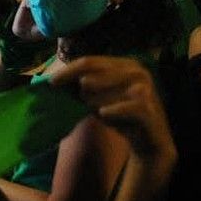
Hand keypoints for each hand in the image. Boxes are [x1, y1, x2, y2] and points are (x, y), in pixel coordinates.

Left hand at [50, 56, 175, 163]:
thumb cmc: (119, 115)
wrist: (148, 139)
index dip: (68, 71)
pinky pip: (113, 110)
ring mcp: (144, 87)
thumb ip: (81, 86)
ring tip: (103, 111)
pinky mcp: (147, 106)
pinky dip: (107, 114)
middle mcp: (136, 70)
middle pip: (91, 76)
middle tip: (86, 104)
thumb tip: (54, 79)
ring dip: (95, 106)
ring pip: (99, 95)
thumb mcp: (98, 98)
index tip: (51, 82)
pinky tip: (107, 116)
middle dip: (82, 93)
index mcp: (124, 64)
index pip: (89, 61)